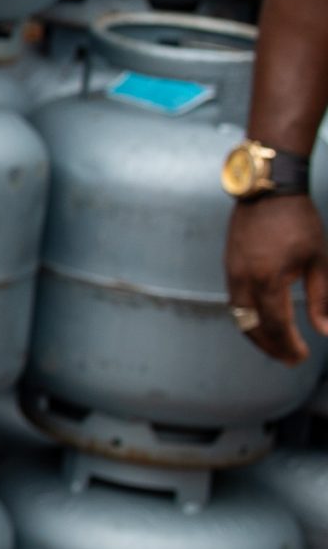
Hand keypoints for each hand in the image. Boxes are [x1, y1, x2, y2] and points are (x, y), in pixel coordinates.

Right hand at [226, 193, 327, 364]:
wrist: (266, 189)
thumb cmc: (297, 221)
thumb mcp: (318, 260)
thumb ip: (321, 298)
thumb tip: (325, 330)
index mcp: (268, 279)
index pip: (276, 325)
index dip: (288, 345)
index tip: (302, 357)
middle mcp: (244, 279)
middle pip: (251, 326)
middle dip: (270, 347)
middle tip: (289, 360)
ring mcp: (232, 272)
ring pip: (238, 316)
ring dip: (256, 335)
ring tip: (275, 346)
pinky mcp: (229, 265)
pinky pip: (234, 301)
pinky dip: (247, 318)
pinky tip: (262, 320)